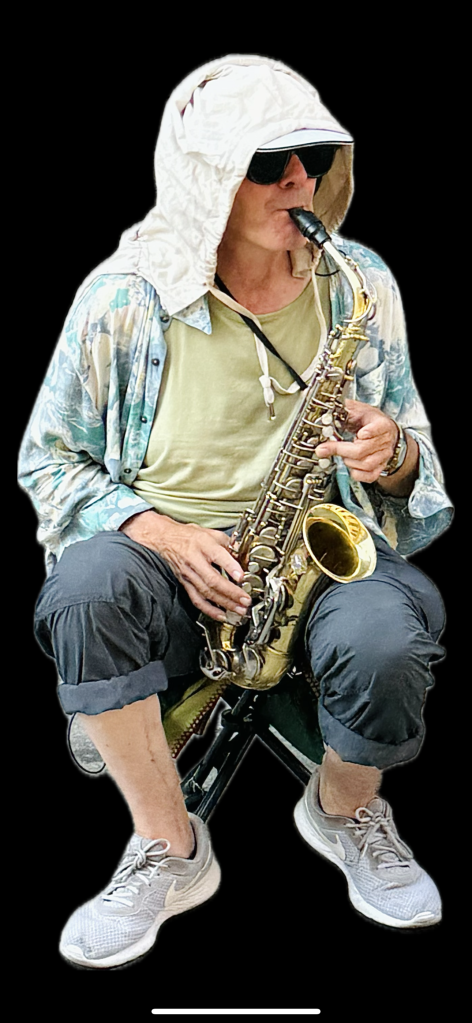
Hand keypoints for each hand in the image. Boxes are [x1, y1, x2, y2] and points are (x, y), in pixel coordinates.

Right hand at [120, 511, 250, 620]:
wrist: (166, 539)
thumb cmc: (189, 536)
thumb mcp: (212, 533)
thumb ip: (229, 544)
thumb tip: (244, 556)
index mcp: (204, 545)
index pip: (217, 556)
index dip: (230, 566)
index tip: (241, 576)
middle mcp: (195, 561)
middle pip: (213, 580)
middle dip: (231, 592)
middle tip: (245, 599)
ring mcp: (189, 574)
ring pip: (206, 592)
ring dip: (224, 603)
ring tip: (239, 610)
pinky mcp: (185, 583)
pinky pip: (197, 599)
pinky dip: (209, 610)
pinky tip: (221, 615)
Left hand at [315, 398, 398, 482]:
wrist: (386, 432)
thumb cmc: (372, 420)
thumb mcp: (359, 410)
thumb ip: (344, 410)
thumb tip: (327, 413)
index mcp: (382, 424)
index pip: (379, 428)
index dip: (370, 432)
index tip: (361, 434)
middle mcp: (385, 441)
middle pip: (364, 449)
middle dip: (342, 449)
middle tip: (329, 447)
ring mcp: (383, 456)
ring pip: (366, 464)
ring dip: (348, 461)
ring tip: (342, 454)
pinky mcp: (380, 467)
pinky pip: (370, 476)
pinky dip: (357, 474)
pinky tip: (350, 466)